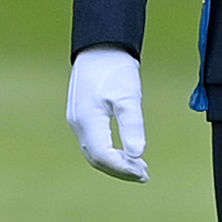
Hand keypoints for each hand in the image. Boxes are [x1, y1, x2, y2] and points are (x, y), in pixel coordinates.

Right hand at [68, 48, 150, 182]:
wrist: (100, 47)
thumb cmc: (114, 67)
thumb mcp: (129, 96)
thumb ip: (132, 126)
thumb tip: (137, 154)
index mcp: (88, 120)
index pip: (104, 157)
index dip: (124, 169)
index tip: (143, 173)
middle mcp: (78, 124)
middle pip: (97, 159)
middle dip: (120, 170)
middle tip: (143, 175)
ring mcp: (77, 121)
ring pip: (94, 153)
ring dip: (115, 163)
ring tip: (137, 167)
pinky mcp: (81, 117)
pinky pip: (93, 144)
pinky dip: (109, 153)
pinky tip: (124, 153)